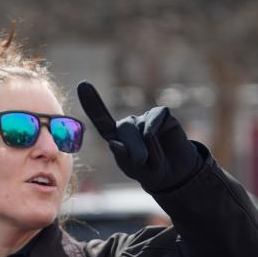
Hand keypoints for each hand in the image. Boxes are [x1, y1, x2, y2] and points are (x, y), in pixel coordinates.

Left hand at [77, 81, 202, 191]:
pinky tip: (159, 136)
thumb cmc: (149, 171)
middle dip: (133, 147)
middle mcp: (129, 124)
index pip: (101, 120)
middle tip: (141, 162)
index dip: (92, 103)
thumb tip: (113, 143)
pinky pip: (156, 117)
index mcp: (116, 137)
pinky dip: (156, 128)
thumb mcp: (133, 170)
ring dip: (149, 147)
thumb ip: (123, 158)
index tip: (83, 84)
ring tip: (155, 159)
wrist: (174, 172)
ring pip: (142, 127)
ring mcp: (145, 117)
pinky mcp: (162, 114)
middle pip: (124, 128)